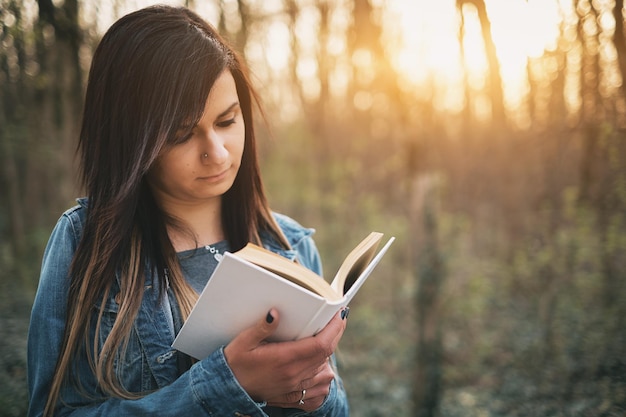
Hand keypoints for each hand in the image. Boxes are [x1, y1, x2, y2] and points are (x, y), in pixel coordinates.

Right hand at [223, 307, 348, 410]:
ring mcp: (294, 387)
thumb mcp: (244, 341)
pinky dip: (323, 376)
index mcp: (284, 359)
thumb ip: (262, 327)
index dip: (335, 328)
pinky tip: (319, 366)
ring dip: (328, 354)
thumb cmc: (235, 362)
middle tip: (337, 320)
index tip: (340, 314)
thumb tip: (276, 312)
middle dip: (336, 335)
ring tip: (325, 339)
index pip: (321, 344)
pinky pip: (319, 390)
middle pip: (326, 354)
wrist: (228, 389)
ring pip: (325, 371)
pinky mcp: (293, 395)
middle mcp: (294, 374)